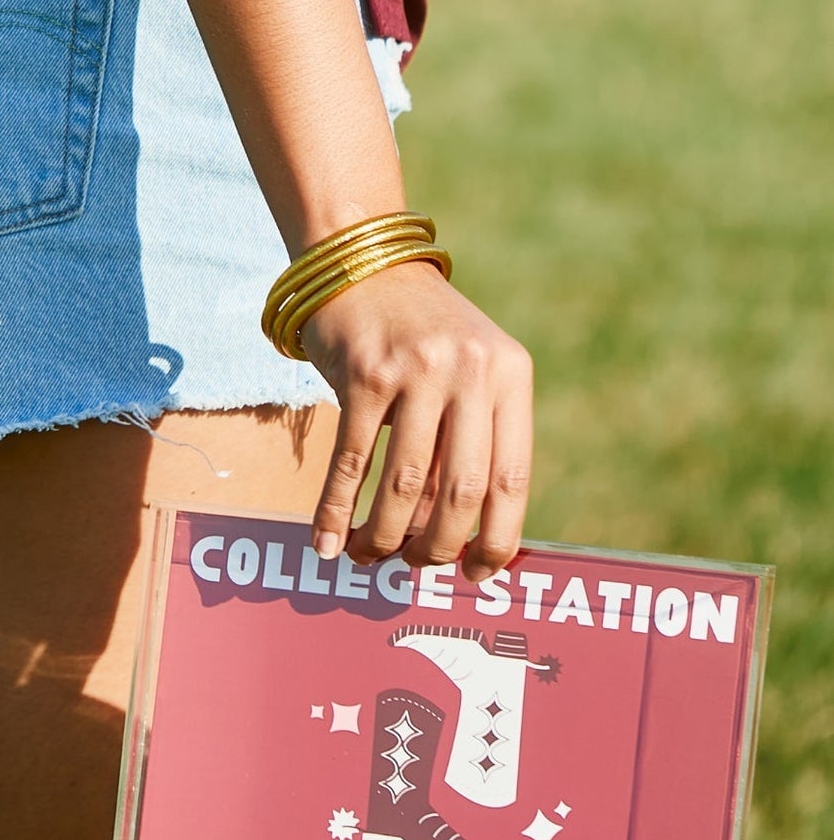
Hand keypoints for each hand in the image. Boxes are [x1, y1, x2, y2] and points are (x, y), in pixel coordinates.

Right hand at [299, 260, 532, 580]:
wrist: (362, 265)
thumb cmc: (419, 333)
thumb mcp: (468, 370)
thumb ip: (473, 435)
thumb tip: (459, 533)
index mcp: (508, 376)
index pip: (512, 479)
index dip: (497, 539)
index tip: (479, 575)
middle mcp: (468, 372)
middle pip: (460, 491)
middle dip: (436, 546)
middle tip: (415, 568)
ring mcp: (416, 371)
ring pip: (406, 484)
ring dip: (385, 535)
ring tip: (371, 558)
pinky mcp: (363, 374)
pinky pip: (352, 461)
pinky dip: (337, 510)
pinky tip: (327, 541)